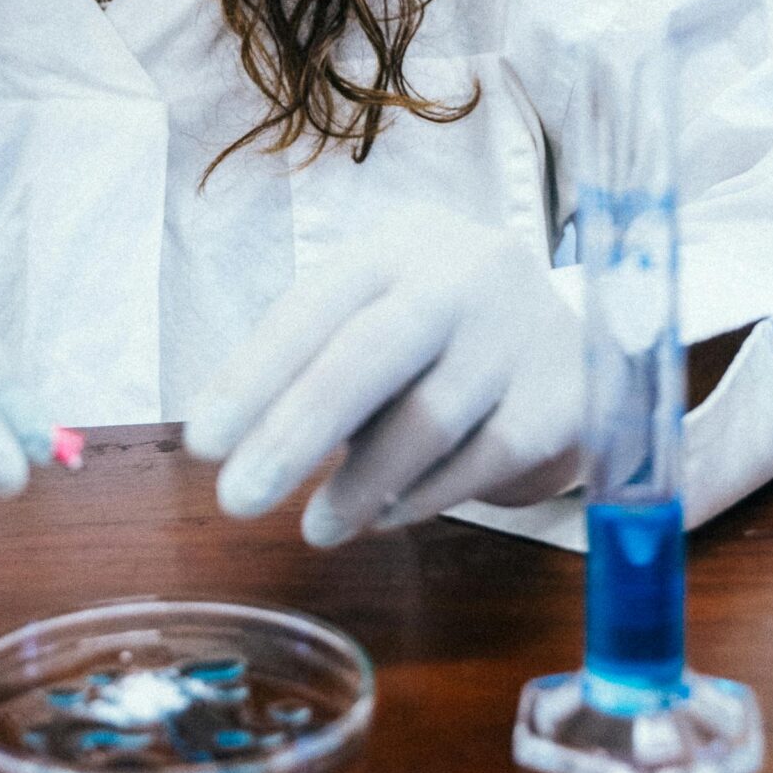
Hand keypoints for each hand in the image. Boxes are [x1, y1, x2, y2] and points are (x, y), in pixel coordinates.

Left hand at [184, 214, 583, 545]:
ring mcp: (521, 331)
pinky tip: (385, 517)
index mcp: (398, 243)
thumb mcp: (380, 312)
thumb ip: (319, 356)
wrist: (567, 337)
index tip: (204, 443)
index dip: (255, 374)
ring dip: (360, 484)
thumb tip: (237, 437)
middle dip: (296, 431)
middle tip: (238, 500)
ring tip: (315, 528)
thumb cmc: (436, 332)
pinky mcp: (561, 399)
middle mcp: (465, 273)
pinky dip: (424, 497)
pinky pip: (480, 460)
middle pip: (371, 352)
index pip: (315, 304)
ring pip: (429, 417)